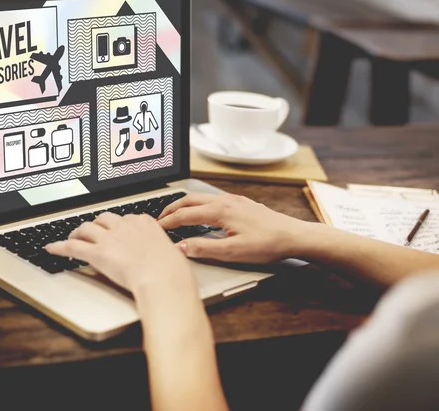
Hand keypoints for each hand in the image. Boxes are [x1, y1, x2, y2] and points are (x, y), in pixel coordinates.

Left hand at [45, 212, 195, 296]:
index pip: (127, 218)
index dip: (119, 226)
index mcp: (144, 222)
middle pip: (104, 218)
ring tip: (73, 237)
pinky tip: (52, 248)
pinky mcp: (97, 252)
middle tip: (94, 232)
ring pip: (87, 228)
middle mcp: (125, 226)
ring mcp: (110, 238)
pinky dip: (60, 247)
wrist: (162, 277)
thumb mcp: (171, 253)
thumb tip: (165, 257)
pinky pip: (73, 246)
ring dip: (78, 232)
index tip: (117, 231)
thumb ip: (162, 250)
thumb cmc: (171, 270)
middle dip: (97, 224)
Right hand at [158, 193, 311, 263]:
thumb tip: (180, 247)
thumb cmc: (266, 244)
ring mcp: (234, 199)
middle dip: (171, 208)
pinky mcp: (241, 202)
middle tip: (159, 219)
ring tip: (175, 215)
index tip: (156, 229)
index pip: (185, 215)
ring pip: (200, 197)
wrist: (293, 236)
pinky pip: (212, 199)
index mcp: (219, 211)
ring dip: (184, 205)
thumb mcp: (232, 252)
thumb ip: (203, 248)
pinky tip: (201, 214)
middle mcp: (224, 200)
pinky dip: (198, 205)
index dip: (168, 222)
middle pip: (189, 200)